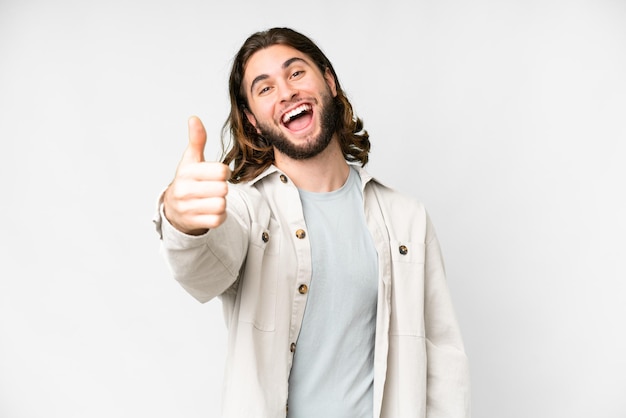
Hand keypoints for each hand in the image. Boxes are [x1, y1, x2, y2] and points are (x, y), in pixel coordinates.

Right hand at [163, 116, 230, 234]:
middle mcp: (185, 190)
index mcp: (187, 172)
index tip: (217, 174)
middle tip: (213, 188)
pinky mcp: (194, 222)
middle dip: (222, 189)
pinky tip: (210, 210)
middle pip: (223, 189)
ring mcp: (188, 208)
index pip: (221, 171)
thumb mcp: (190, 160)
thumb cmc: (187, 181)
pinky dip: (219, 216)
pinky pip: (218, 219)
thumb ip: (196, 140)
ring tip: (211, 199)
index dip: (224, 172)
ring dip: (221, 203)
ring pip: (221, 205)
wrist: (173, 209)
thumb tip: (194, 118)